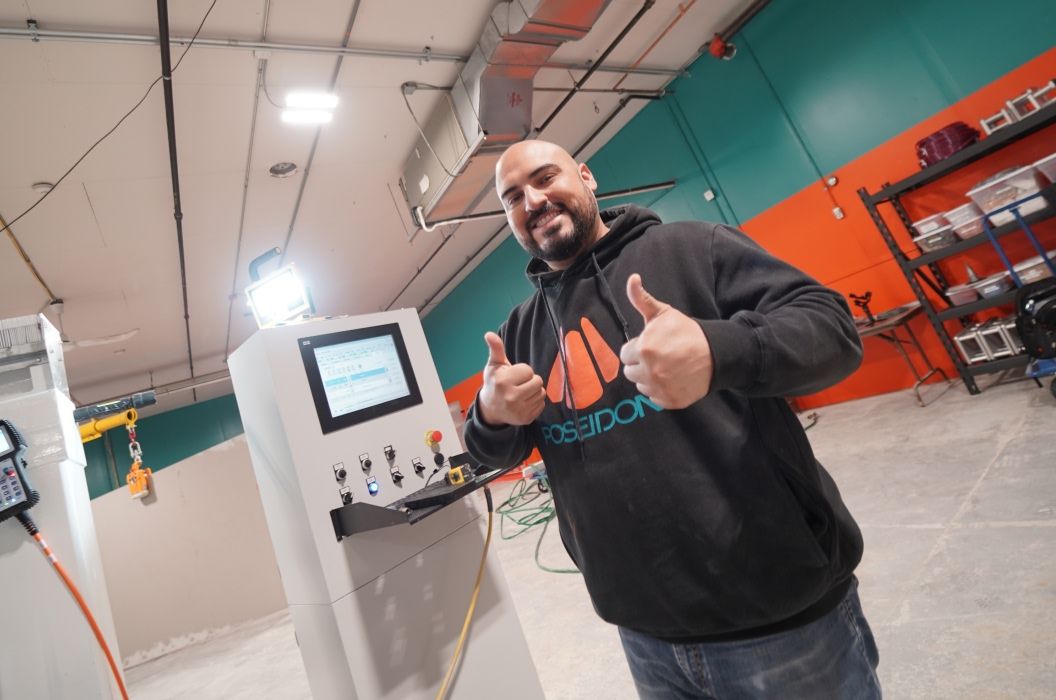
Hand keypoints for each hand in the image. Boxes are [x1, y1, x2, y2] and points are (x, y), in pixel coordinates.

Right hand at [477, 332, 545, 425]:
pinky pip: (541, 405)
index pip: (528, 370)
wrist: (490, 409)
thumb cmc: (494, 382)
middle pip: (538, 382)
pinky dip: (535, 402)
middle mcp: (511, 398)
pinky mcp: (525, 420)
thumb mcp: (494, 365)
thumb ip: (496, 349)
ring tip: (521, 392)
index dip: (522, 371)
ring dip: (534, 391)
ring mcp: (519, 411)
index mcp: (503, 382)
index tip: (513, 376)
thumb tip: (489, 334)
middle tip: (519, 384)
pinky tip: (524, 402)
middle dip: (530, 380)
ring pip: (541, 393)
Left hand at [620, 274, 713, 408]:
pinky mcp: (669, 401)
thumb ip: (642, 299)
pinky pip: (654, 397)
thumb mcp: (663, 312)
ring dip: (648, 377)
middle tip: (659, 356)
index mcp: (643, 349)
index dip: (637, 347)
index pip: (625, 354)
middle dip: (640, 363)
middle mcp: (649, 371)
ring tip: (666, 366)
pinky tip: (672, 378)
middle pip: (630, 372)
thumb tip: (632, 278)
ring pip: (640, 385)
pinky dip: (660, 390)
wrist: (715, 353)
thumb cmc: (686, 332)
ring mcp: (660, 388)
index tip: (652, 344)